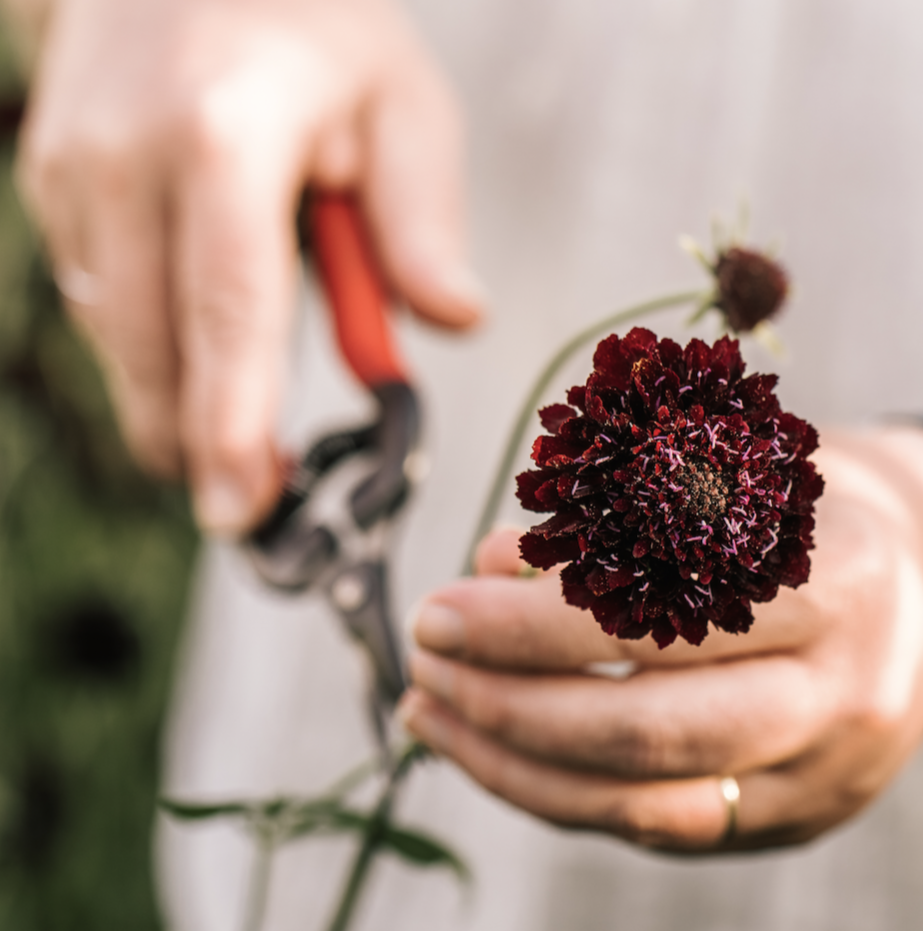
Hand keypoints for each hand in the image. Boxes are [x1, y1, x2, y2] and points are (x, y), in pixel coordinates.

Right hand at [17, 0, 481, 532]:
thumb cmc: (315, 27)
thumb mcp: (402, 106)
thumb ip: (423, 223)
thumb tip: (456, 322)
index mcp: (227, 134)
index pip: (228, 307)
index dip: (232, 420)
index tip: (240, 504)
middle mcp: (128, 156)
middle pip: (156, 347)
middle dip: (196, 444)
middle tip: (247, 504)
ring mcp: (73, 170)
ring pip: (121, 338)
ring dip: (175, 401)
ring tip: (233, 435)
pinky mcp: (51, 185)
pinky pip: (104, 302)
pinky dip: (152, 347)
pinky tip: (194, 346)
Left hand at [402, 427, 922, 851]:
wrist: (916, 584)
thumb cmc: (796, 515)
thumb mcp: (726, 481)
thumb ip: (611, 524)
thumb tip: (490, 564)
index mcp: (833, 581)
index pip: (659, 621)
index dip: (533, 628)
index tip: (440, 610)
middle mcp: (841, 691)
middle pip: (649, 726)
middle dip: (509, 701)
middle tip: (422, 658)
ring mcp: (822, 772)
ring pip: (645, 798)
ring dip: (512, 761)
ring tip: (427, 708)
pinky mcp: (791, 817)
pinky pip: (655, 826)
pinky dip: (557, 793)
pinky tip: (486, 750)